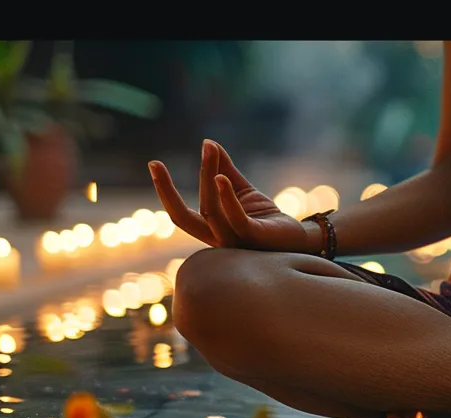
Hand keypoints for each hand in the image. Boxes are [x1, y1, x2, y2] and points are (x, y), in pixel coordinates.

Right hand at [148, 139, 319, 252]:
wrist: (297, 238)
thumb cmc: (266, 218)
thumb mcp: (242, 191)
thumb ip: (224, 170)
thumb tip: (208, 142)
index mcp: (209, 229)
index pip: (179, 214)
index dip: (164, 191)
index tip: (153, 164)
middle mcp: (216, 239)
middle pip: (183, 218)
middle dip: (166, 191)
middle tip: (154, 164)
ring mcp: (234, 242)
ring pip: (211, 212)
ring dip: (207, 179)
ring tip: (209, 152)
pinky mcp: (254, 239)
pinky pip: (236, 219)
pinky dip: (227, 198)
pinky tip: (222, 178)